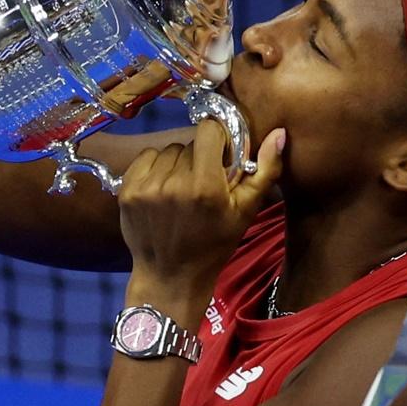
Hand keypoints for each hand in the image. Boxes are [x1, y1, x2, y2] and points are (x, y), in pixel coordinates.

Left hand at [119, 121, 285, 303]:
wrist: (171, 276)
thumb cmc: (214, 244)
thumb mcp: (245, 211)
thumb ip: (265, 170)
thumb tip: (279, 133)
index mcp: (206, 186)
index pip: (209, 130)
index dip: (218, 139)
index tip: (221, 156)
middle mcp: (174, 183)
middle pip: (190, 143)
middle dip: (200, 157)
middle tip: (204, 181)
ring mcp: (147, 186)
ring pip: (169, 150)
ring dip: (178, 163)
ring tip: (183, 188)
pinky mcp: (127, 190)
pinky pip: (146, 157)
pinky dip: (156, 167)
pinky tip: (164, 188)